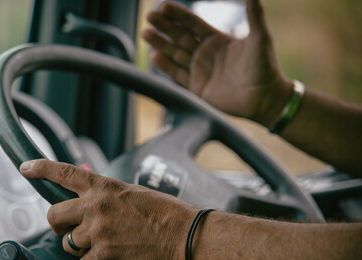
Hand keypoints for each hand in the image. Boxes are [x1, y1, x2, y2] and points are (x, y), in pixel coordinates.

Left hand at [20, 159, 197, 259]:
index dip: (41, 169)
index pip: (64, 173)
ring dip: (82, 247)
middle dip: (58, 225)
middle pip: (54, 216)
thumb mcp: (132, 193)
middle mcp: (95, 207)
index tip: (25, 168)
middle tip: (70, 229)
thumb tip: (87, 199)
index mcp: (103, 188)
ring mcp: (97, 232)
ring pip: (69, 244)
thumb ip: (105, 195)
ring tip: (107, 244)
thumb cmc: (164, 213)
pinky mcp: (103, 256)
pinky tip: (115, 259)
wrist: (184, 236)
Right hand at [142, 0, 290, 124]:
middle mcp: (205, 54)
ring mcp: (199, 71)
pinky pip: (177, 75)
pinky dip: (166, 66)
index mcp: (217, 40)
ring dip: (160, 44)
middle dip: (164, 26)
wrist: (264, 98)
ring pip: (175, 54)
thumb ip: (255, 16)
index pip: (193, 24)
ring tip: (146, 33)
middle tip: (149, 16)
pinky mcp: (196, 88)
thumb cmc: (265, 67)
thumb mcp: (261, 38)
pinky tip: (155, 56)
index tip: (164, 6)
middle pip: (179, 36)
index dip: (178, 15)